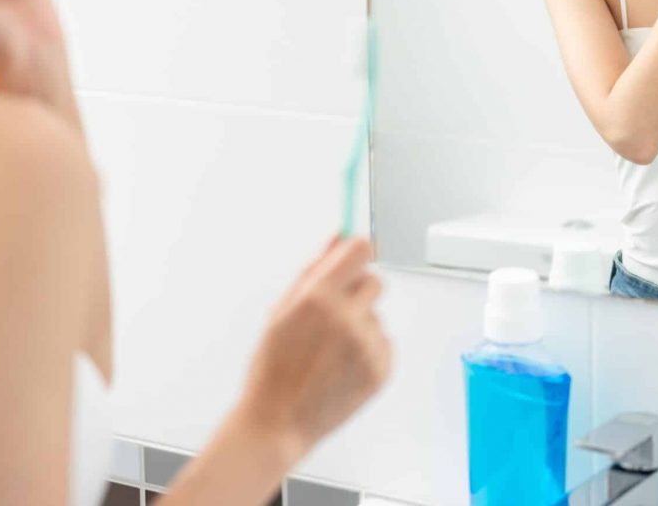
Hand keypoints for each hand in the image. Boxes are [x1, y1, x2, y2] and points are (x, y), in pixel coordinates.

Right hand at [235, 235, 391, 463]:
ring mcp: (366, 346)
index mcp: (318, 297)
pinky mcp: (380, 370)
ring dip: (360, 324)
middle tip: (332, 313)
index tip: (352, 257)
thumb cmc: (273, 365)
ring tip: (330, 350)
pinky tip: (342, 366)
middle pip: (374, 280)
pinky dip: (368, 349)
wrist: (277, 422)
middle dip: (356, 291)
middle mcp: (346, 318)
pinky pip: (384, 342)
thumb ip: (314, 267)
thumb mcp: (283, 308)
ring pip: (375, 315)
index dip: (357, 251)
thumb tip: (339, 235)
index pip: (361, 249)